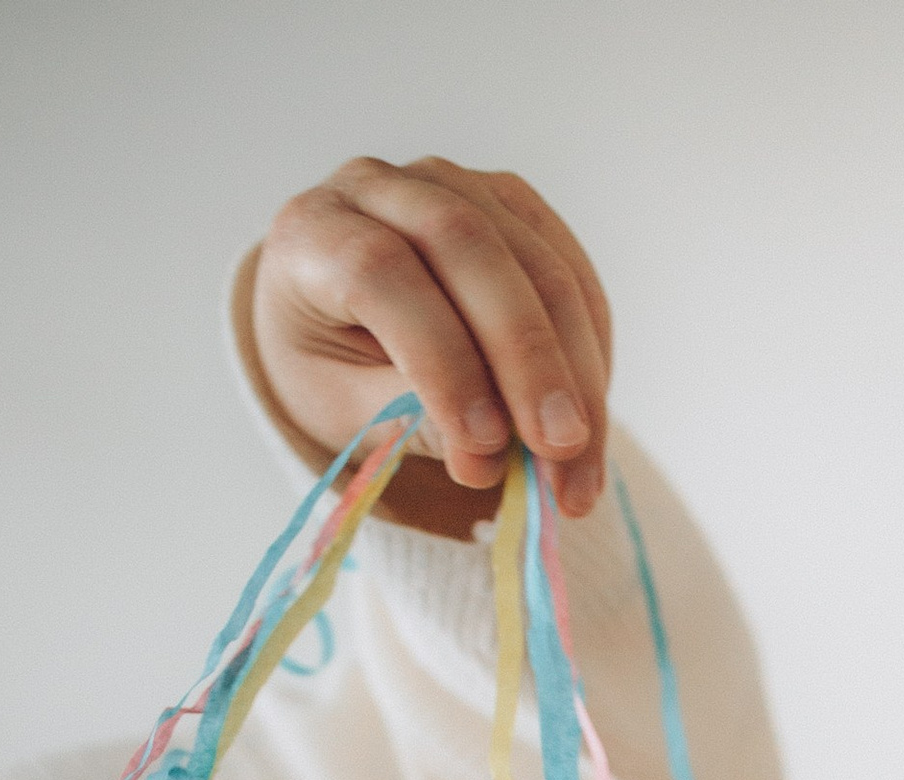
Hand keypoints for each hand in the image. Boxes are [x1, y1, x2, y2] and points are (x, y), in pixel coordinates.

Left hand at [249, 160, 611, 533]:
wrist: (343, 328)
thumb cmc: (334, 373)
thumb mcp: (346, 411)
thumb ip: (410, 422)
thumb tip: (490, 458)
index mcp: (312, 233)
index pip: (379, 272)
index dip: (438, 358)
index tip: (484, 443)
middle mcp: (379, 189)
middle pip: (469, 248)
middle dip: (527, 359)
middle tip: (560, 450)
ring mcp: (454, 187)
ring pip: (537, 263)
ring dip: (575, 372)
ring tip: (581, 467)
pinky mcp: (513, 207)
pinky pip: (573, 273)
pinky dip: (591, 352)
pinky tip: (590, 420)